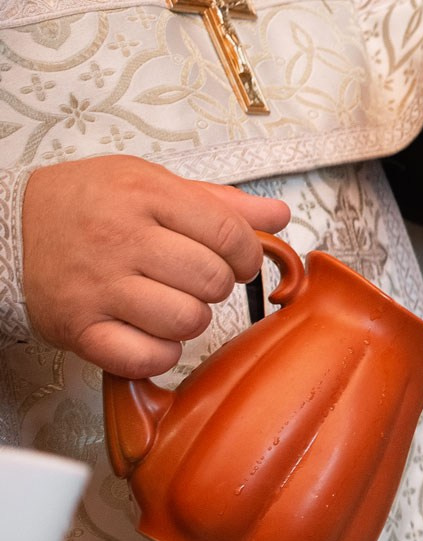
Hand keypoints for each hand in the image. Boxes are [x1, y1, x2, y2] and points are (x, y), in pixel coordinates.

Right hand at [21, 156, 291, 377]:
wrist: (7, 225)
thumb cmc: (87, 203)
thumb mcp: (150, 182)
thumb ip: (219, 201)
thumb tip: (278, 214)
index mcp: (145, 196)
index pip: (231, 234)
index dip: (246, 254)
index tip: (236, 260)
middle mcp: (121, 239)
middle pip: (213, 281)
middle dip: (216, 286)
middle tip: (193, 279)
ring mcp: (98, 286)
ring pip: (188, 321)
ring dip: (190, 319)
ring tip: (169, 302)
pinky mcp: (78, 326)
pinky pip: (147, 357)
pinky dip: (160, 353)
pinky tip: (150, 332)